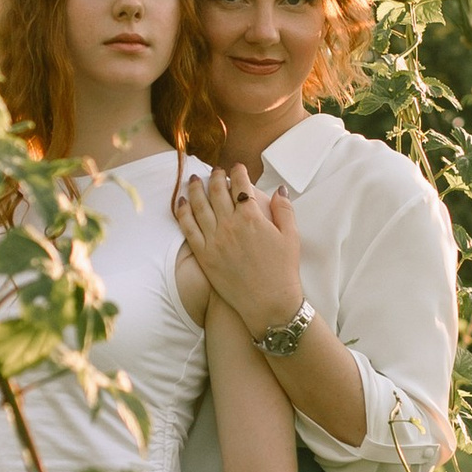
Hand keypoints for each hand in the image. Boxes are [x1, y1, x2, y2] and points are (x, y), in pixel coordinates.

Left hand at [172, 163, 302, 344]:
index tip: (237, 167)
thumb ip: (284, 209)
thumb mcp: (291, 237)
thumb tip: (278, 188)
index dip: (238, 173)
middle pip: (217, 192)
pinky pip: (188, 229)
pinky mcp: (203, 255)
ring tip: (193, 179)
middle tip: (215, 170)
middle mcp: (230, 225)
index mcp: (252, 218)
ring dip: (195, 189)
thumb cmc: (283, 271)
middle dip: (215, 176)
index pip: (241, 186)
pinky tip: (181, 202)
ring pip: (199, 206)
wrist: (268, 303)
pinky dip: (182, 212)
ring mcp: (214, 240)